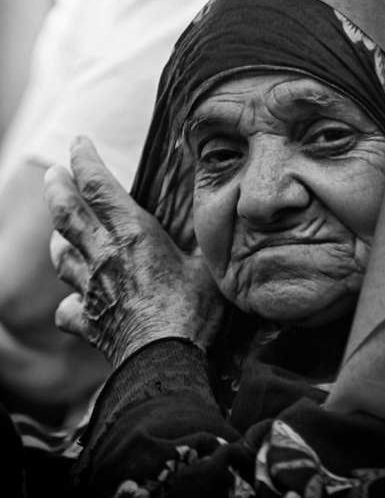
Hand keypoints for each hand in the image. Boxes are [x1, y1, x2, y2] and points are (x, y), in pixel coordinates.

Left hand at [45, 136, 224, 368]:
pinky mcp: (89, 320)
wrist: (166, 360)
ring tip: (61, 231)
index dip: (85, 159)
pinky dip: (70, 302)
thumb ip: (201, 238)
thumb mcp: (206, 263)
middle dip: (56, 188)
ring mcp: (92, 289)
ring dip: (59, 239)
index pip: (98, 186)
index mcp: (133, 234)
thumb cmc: (193, 309)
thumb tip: (214, 214)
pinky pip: (68, 309)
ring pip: (62, 257)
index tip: (78, 141)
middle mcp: (104, 255)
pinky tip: (76, 301)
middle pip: (67, 214)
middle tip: (52, 173)